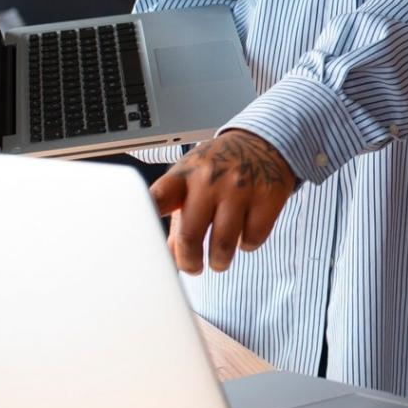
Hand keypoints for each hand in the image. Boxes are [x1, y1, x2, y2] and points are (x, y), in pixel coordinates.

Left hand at [149, 129, 298, 273]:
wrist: (263, 140)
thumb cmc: (220, 166)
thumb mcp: (192, 182)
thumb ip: (178, 219)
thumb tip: (168, 256)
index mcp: (184, 175)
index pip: (158, 198)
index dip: (146, 218)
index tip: (139, 238)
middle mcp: (210, 179)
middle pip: (190, 235)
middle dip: (190, 261)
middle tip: (193, 267)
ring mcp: (240, 187)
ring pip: (223, 245)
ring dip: (220, 261)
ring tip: (219, 260)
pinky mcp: (267, 196)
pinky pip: (253, 239)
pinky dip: (247, 245)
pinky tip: (244, 234)